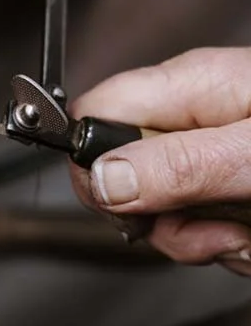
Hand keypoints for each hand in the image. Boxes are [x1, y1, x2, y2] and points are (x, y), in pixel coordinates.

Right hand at [70, 47, 250, 275]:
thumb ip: (179, 166)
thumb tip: (101, 180)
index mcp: (187, 86)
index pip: (93, 112)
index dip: (91, 164)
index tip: (124, 208)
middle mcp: (192, 114)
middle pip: (124, 174)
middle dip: (162, 221)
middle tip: (212, 231)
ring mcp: (210, 148)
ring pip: (164, 208)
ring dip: (203, 238)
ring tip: (248, 235)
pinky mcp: (228, 177)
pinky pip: (201, 220)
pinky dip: (229, 240)